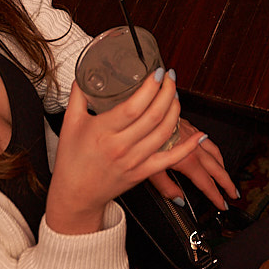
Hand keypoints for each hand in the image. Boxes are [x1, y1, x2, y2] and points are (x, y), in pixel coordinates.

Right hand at [47, 72, 206, 234]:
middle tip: (170, 78)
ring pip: (164, 134)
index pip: (133, 107)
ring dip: (175, 111)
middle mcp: (120, 147)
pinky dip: (188, 148)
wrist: (75, 196)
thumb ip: (78, 95)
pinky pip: (170, 160)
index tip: (158, 73)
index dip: (150, 88)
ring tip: (175, 95)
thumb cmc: (72, 161)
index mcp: (102, 132)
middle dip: (167, 93)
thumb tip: (84, 73)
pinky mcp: (142, 173)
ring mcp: (134, 161)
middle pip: (153, 117)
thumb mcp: (70, 123)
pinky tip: (199, 135)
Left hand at [148, 120, 239, 210]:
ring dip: (223, 167)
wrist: (146, 113)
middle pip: (217, 169)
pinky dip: (215, 151)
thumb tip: (178, 199)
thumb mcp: (151, 169)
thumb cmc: (145, 139)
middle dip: (227, 183)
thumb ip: (166, 187)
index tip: (222, 205)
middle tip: (234, 194)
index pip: (207, 183)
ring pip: (216, 153)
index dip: (216, 196)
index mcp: (188, 161)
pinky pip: (209, 142)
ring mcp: (194, 137)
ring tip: (226, 176)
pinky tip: (212, 153)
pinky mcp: (190, 127)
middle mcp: (195, 148)